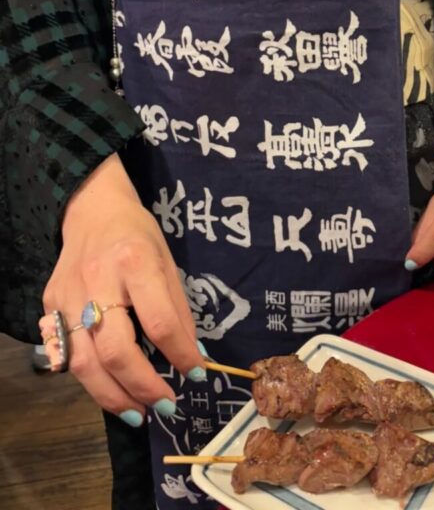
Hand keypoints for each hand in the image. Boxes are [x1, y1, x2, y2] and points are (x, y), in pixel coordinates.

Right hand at [43, 154, 205, 426]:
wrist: (91, 210)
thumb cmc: (138, 235)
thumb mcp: (168, 262)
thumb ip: (178, 310)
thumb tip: (194, 358)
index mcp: (135, 262)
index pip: (159, 321)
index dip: (181, 354)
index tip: (196, 374)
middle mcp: (97, 280)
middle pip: (115, 349)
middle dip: (143, 386)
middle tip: (166, 405)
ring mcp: (67, 296)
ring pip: (83, 362)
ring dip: (113, 396)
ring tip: (139, 413)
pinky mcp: (48, 306)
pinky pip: (68, 354)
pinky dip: (91, 380)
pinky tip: (112, 391)